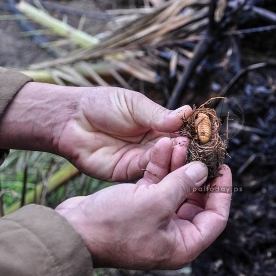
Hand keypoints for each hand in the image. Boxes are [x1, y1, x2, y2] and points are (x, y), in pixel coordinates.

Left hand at [56, 86, 191, 180]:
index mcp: (155, 124)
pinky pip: (148, 170)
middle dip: (187, 148)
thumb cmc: (100, 105)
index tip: (205, 133)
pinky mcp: (128, 171)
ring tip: (186, 150)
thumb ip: (158, 114)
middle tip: (200, 146)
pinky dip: (159, 165)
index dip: (191, 132)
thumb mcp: (134, 105)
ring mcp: (140, 158)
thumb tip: (187, 113)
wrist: (69, 119)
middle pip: (175, 149)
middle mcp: (151, 144)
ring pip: (164, 162)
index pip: (179, 131)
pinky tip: (168, 158)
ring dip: (175, 157)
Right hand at [56, 139, 232, 268]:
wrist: (71, 230)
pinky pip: (157, 184)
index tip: (224, 168)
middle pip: (197, 200)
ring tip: (180, 141)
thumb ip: (183, 184)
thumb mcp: (156, 203)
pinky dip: (160, 166)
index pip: (216, 218)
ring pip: (176, 188)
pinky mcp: (139, 206)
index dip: (223, 192)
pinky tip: (162, 145)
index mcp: (182, 244)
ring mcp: (155, 219)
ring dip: (178, 165)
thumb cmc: (113, 226)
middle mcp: (171, 234)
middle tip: (202, 151)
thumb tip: (203, 170)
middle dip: (198, 173)